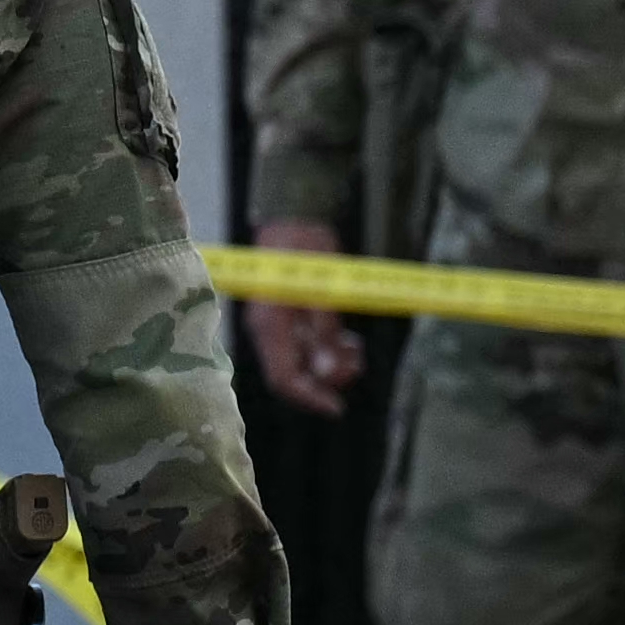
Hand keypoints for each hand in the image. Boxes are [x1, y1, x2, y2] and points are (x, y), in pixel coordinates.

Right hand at [234, 210, 371, 420]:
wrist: (293, 217)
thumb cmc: (307, 247)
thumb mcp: (324, 290)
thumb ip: (325, 332)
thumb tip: (330, 372)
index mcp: (270, 325)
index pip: (284, 378)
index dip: (310, 398)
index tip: (338, 408)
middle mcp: (268, 331)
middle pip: (293, 374)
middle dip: (325, 379)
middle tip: (357, 365)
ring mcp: (275, 325)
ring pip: (301, 362)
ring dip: (329, 364)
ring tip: (355, 350)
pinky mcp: (285, 318)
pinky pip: (304, 346)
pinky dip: (326, 349)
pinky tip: (346, 340)